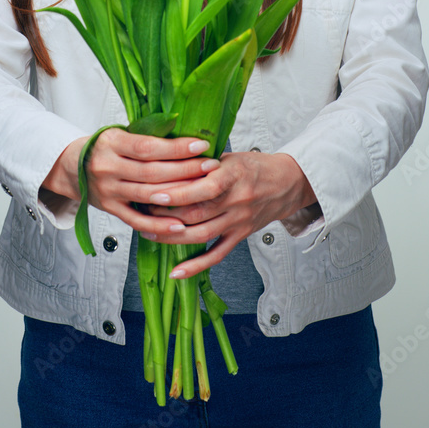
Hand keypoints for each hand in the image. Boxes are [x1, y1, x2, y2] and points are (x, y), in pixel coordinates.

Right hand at [40, 128, 211, 234]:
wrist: (70, 167)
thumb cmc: (103, 147)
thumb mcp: (118, 133)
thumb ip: (144, 137)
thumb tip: (184, 135)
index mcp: (111, 143)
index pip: (148, 147)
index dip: (176, 147)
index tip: (201, 144)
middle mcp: (107, 167)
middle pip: (152, 172)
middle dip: (185, 169)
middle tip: (211, 166)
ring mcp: (108, 190)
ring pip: (147, 195)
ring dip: (178, 194)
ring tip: (204, 190)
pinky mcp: (109, 209)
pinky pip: (136, 220)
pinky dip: (158, 225)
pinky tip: (179, 225)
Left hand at [141, 150, 316, 277]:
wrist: (287, 183)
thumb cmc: (254, 166)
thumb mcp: (230, 156)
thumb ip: (202, 161)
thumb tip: (166, 160)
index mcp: (233, 176)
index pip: (203, 187)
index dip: (178, 192)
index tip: (154, 192)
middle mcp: (236, 201)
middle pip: (197, 213)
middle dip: (166, 214)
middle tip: (141, 210)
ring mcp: (238, 221)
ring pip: (202, 234)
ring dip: (172, 236)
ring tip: (149, 232)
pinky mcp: (240, 236)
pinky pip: (217, 254)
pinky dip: (196, 266)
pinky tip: (177, 271)